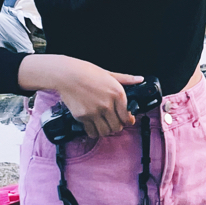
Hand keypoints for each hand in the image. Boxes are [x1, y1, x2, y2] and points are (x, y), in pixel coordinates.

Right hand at [32, 57, 149, 138]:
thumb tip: (139, 79)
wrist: (66, 74)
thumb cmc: (86, 72)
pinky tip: (94, 127)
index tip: (127, 121)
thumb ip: (126, 79)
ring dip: (106, 131)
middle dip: (117, 127)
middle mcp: (108, 104)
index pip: (127, 116)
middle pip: (117, 127)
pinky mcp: (83, 117)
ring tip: (104, 125)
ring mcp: (95, 112)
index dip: (128, 121)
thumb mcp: (109, 74)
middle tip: (114, 123)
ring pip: (105, 132)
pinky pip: (91, 132)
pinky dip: (94, 132)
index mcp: (117, 93)